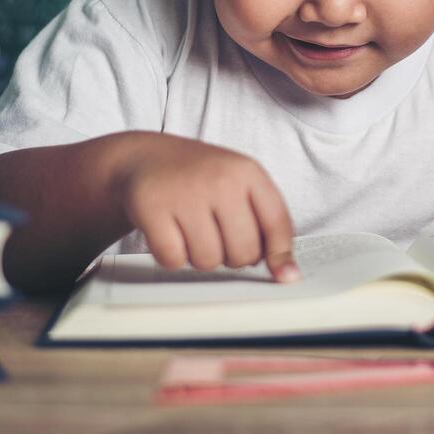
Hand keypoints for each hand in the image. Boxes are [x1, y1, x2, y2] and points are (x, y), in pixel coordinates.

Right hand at [111, 134, 300, 281]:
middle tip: (217, 237)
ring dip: (199, 256)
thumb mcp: (238, 185)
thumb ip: (267, 224)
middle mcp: (220, 179)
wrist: (145, 157)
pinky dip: (171, 255)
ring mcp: (185, 192)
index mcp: (247, 171)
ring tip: (191, 231)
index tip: (283, 276)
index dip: (281, 255)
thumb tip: (287, 274)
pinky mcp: (152, 207)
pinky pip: (174, 259)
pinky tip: (169, 232)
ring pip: (208, 260)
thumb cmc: (199, 178)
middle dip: (231, 256)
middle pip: (244, 252)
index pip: (277, 223)